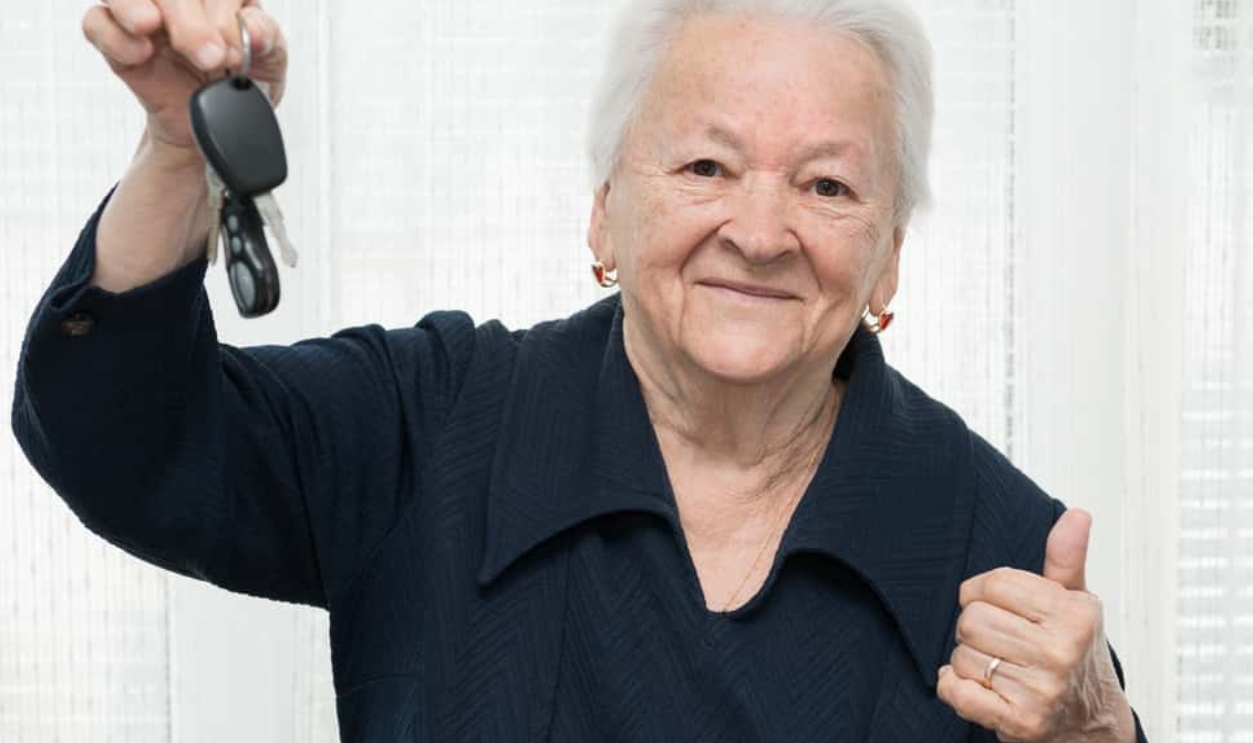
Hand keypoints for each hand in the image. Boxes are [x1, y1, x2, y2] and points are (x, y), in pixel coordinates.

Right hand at [82, 0, 288, 157]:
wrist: (216, 124)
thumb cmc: (240, 80)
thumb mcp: (269, 59)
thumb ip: (266, 37)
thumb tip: (252, 29)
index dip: (221, 11)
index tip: (234, 50)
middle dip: (187, 19)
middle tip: (210, 57)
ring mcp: (143, 12)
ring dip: (137, 8)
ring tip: (153, 29)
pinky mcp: (116, 39)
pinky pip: (97, 23)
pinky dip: (115, 35)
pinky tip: (140, 52)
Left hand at [936, 509, 1136, 741]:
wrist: (1092, 724)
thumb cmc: (1077, 656)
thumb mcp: (1076, 603)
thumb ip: (1066, 558)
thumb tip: (1076, 515)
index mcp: (1074, 615)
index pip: (994, 584)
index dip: (982, 592)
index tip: (996, 605)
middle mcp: (1060, 652)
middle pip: (972, 619)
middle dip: (975, 628)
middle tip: (1000, 641)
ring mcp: (1041, 690)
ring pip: (962, 656)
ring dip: (970, 662)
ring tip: (1000, 668)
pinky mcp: (1019, 722)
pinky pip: (957, 692)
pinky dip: (954, 688)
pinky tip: (976, 686)